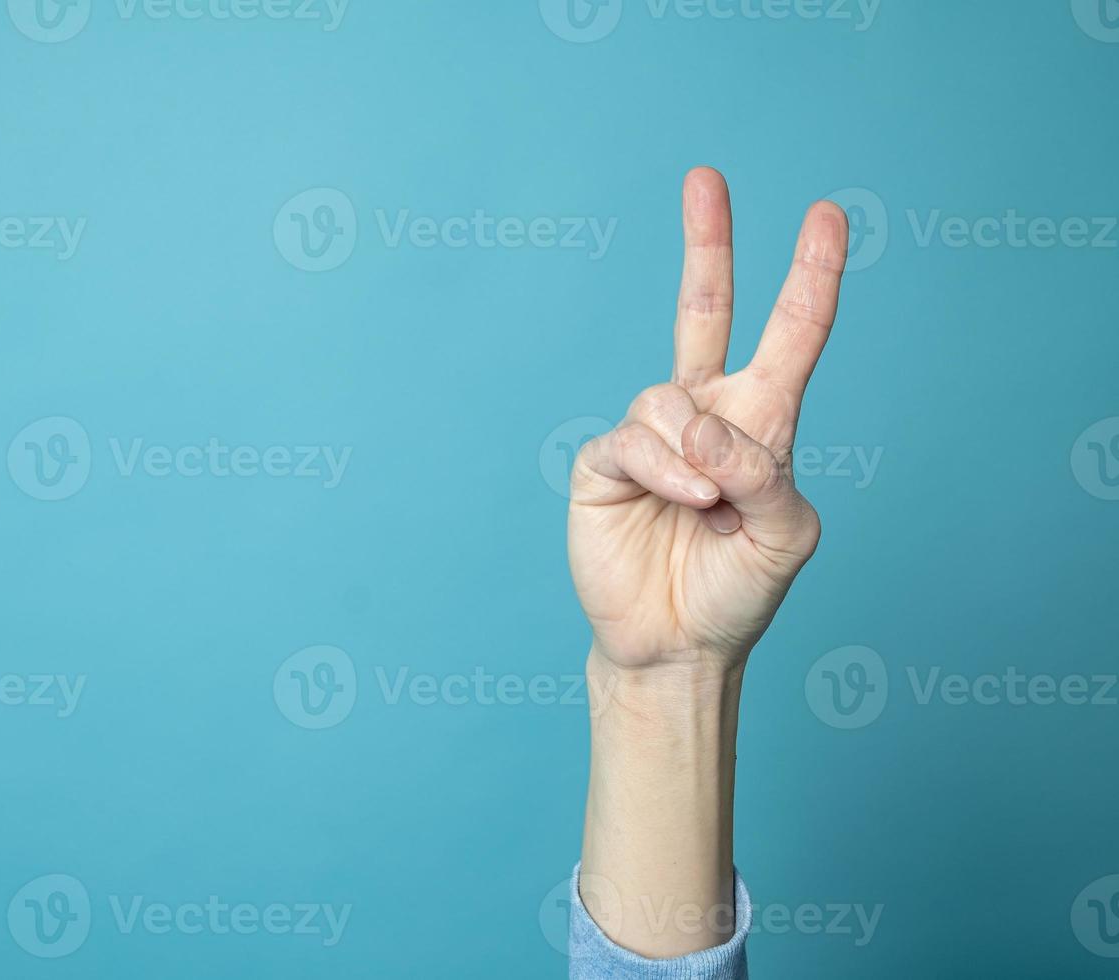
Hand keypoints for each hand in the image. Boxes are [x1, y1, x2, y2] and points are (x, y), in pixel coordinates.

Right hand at [570, 168, 849, 669]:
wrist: (676, 645)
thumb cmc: (739, 591)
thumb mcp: (787, 536)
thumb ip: (765, 474)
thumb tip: (701, 427)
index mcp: (760, 423)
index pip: (790, 335)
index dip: (810, 276)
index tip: (827, 216)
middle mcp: (703, 415)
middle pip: (704, 310)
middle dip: (707, 243)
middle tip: (706, 176)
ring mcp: (650, 436)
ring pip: (668, 396)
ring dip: (694, 450)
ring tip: (705, 505)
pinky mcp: (604, 463)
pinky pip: (633, 437)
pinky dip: (665, 469)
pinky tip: (682, 502)